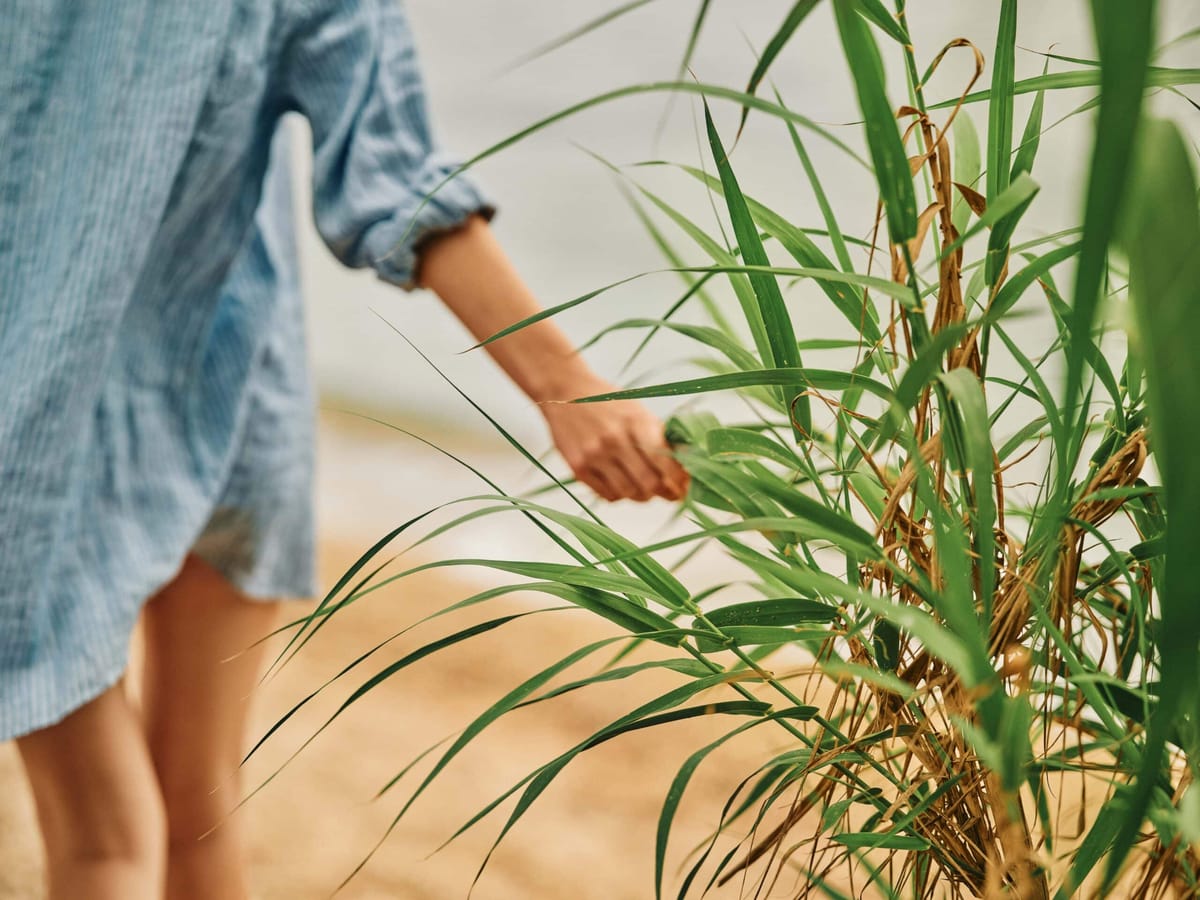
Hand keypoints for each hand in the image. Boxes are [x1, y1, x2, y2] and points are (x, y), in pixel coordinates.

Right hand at [540, 373, 688, 502]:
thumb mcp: (638, 411)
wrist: (564, 392)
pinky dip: (620, 495)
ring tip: (646, 490)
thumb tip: (687, 463)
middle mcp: (615, 440)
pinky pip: (607, 495)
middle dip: (665, 493)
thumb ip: (661, 437)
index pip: (665, 463)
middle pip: (649, 484)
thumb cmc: (607, 402)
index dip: (679, 480)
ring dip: (642, 496)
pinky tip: (623, 485)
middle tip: (670, 494)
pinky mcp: (578, 467)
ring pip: (629, 493)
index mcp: (636, 423)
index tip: (684, 486)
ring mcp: (594, 455)